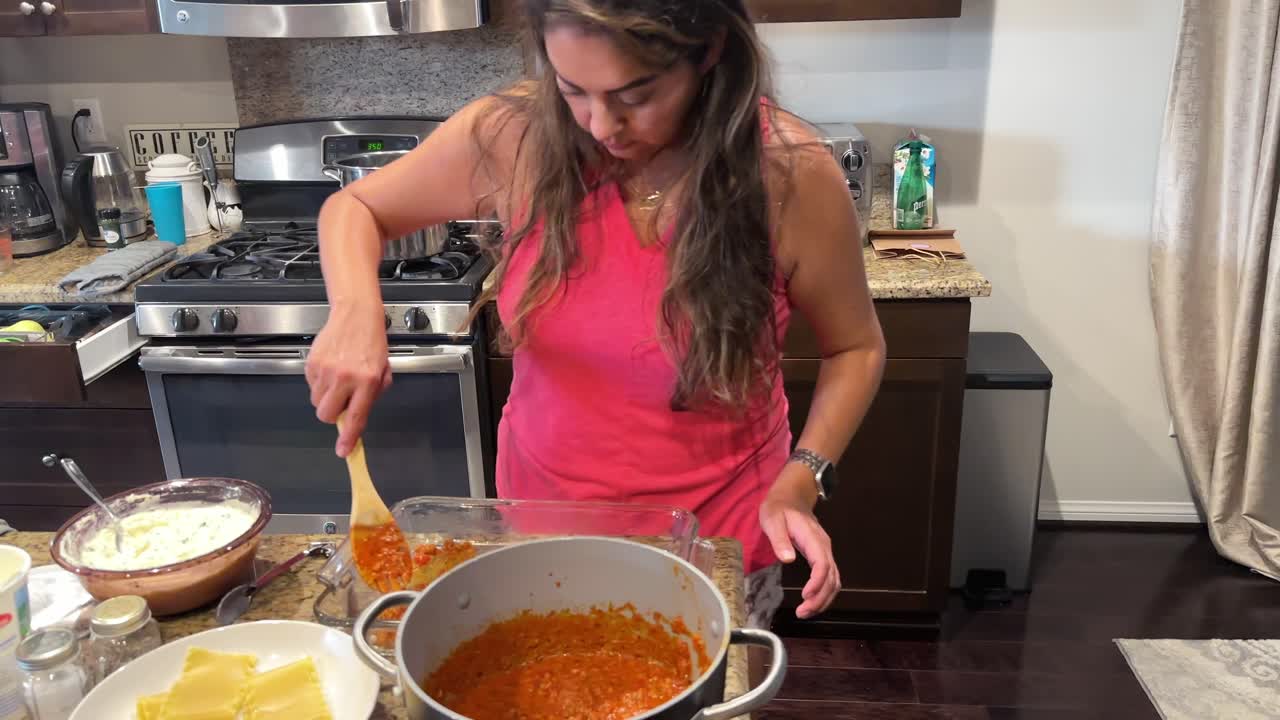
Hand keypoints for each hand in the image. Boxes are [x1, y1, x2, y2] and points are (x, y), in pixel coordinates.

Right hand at [305, 303, 391, 456]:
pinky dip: (320, 383)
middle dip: (332, 414)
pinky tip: (331, 368)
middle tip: (342, 401)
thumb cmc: (372, 343)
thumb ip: (371, 396)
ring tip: (339, 379)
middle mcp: (345, 377)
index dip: (348, 438)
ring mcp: (326, 371)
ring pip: (317, 402)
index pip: (355, 418)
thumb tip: (356, 418)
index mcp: (367, 381)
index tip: (343, 452)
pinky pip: (311, 386)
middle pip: (326, 415)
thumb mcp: (383, 372)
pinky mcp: (312, 363)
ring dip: (326, 397)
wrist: (356, 316)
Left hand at [758, 464, 839, 618]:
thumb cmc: (779, 508)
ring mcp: (825, 552)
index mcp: (813, 538)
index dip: (817, 583)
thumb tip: (787, 559)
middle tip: (802, 613)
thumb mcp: (773, 519)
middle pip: (832, 577)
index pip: (822, 564)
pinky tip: (812, 602)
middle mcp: (824, 547)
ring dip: (824, 599)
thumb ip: (779, 539)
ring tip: (806, 613)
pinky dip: (824, 593)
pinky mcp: (822, 556)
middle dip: (820, 598)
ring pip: (834, 580)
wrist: (791, 497)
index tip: (805, 597)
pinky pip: (830, 578)